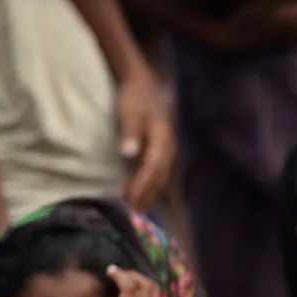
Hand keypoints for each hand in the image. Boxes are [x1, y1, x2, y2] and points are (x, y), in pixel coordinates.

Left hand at [97, 267, 163, 296]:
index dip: (145, 287)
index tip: (131, 283)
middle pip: (155, 289)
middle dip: (138, 277)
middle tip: (122, 275)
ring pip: (145, 285)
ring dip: (129, 275)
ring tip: (115, 272)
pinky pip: (130, 288)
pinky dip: (121, 276)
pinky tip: (110, 273)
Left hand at [116, 73, 175, 210]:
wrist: (142, 85)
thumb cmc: (134, 99)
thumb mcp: (129, 112)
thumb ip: (129, 132)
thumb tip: (128, 153)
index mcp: (162, 139)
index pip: (154, 167)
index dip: (143, 185)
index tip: (131, 199)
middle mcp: (168, 148)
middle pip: (160, 177)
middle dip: (147, 195)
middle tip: (133, 212)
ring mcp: (166, 151)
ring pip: (160, 177)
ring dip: (148, 193)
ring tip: (134, 207)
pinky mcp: (160, 152)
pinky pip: (157, 173)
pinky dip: (148, 185)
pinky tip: (136, 193)